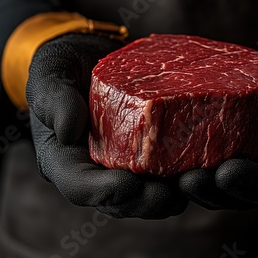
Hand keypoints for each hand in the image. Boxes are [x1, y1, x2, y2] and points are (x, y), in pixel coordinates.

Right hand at [26, 33, 187, 218]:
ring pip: (146, 194)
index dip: (103, 191)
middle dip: (146, 202)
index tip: (129, 184)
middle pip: (119, 200)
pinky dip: (183, 174)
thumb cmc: (65, 65)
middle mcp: (95, 169)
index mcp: (64, 158)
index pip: (79, 186)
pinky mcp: (146, 152)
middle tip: (171, 195)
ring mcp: (122, 163)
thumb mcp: (50, 72)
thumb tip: (68, 130)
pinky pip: (164, 172)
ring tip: (195, 184)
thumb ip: (53, 97)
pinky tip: (206, 166)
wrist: (91, 55)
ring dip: (171, 196)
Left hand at [179, 39, 257, 208]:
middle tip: (189, 181)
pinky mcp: (241, 147)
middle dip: (219, 192)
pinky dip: (196, 165)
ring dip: (202, 187)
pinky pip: (219, 162)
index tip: (228, 174)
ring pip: (230, 186)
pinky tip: (170, 159)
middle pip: (252, 194)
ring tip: (173, 177)